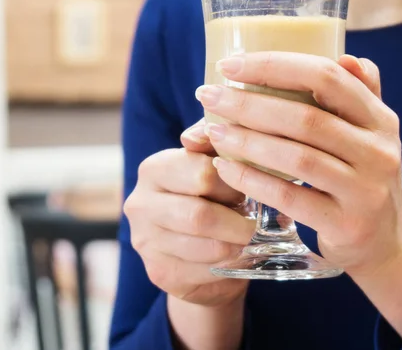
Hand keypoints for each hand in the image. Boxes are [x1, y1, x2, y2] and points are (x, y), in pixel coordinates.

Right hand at [123, 119, 254, 306]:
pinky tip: (240, 257)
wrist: (202, 249)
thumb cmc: (216, 198)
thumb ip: (219, 142)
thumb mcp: (219, 164)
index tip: (257, 187)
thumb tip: (216, 128)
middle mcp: (140, 204)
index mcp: (155, 168)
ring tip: (254, 239)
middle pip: (199, 216)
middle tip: (262, 223)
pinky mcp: (159, 272)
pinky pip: (205, 272)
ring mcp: (145, 241)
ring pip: (206, 247)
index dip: (236, 183)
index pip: (201, 174)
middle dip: (239, 222)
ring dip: (239, 246)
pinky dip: (231, 266)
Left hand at [195, 52, 401, 276]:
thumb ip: (360, 95)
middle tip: (208, 96)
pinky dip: (254, 181)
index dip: (276, 67)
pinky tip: (226, 167)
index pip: (328, 77)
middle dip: (250, 104)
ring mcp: (365, 190)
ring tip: (213, 130)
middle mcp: (378, 151)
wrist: (387, 239)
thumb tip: (345, 56)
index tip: (231, 65)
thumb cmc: (364, 176)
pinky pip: (291, 198)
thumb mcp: (370, 135)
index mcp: (381, 119)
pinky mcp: (346, 224)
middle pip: (307, 118)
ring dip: (248, 142)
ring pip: (297, 158)